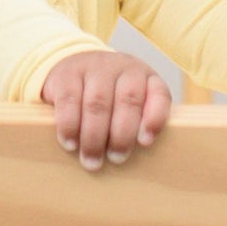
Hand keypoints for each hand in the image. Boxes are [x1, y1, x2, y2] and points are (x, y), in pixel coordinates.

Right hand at [42, 51, 171, 171]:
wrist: (74, 65)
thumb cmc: (109, 97)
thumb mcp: (129, 104)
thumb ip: (138, 124)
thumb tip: (140, 160)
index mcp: (146, 78)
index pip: (159, 94)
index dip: (155, 118)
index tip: (145, 142)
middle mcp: (123, 68)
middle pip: (128, 101)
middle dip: (121, 135)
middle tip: (116, 159)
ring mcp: (95, 67)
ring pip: (97, 102)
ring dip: (94, 136)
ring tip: (91, 160)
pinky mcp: (67, 72)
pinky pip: (69, 100)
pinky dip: (69, 125)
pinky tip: (69, 142)